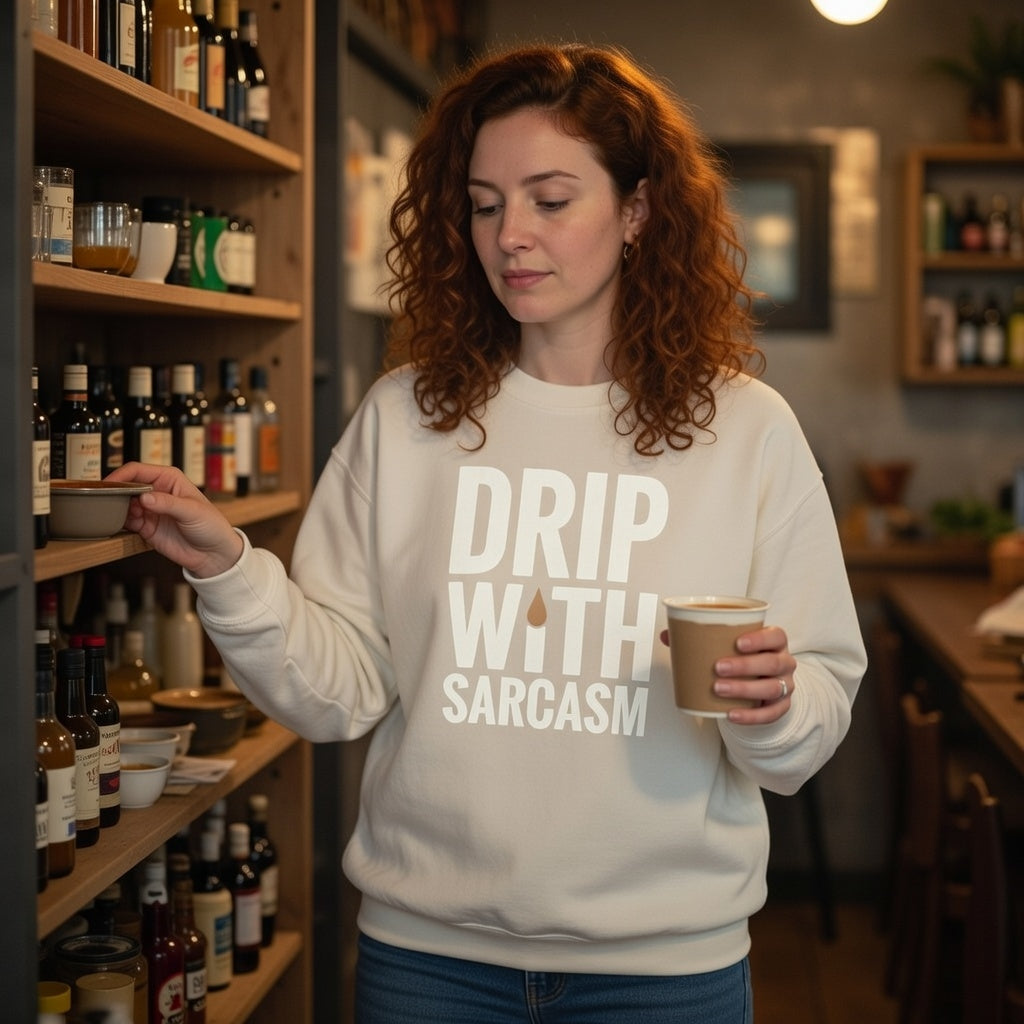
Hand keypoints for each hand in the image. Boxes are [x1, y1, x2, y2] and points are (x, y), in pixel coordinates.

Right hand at [106, 462, 243, 578]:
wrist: (214, 554)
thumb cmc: (211, 526)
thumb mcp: (192, 511)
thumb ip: (168, 503)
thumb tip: (144, 498)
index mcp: (169, 479)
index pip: (138, 470)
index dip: (121, 475)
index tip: (108, 484)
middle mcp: (156, 491)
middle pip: (126, 485)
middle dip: (114, 491)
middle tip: (103, 499)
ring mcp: (150, 510)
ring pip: (123, 503)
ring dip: (116, 507)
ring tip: (113, 513)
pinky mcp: (146, 527)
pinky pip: (126, 521)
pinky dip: (119, 521)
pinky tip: (118, 523)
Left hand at [659, 624, 796, 724]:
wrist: (760, 681)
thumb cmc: (743, 657)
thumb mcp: (727, 645)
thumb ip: (699, 637)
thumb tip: (667, 635)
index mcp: (774, 641)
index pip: (776, 636)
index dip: (760, 638)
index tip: (737, 642)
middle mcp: (784, 662)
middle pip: (772, 663)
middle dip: (744, 666)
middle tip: (718, 668)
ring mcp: (785, 685)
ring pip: (772, 688)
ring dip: (744, 689)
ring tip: (719, 689)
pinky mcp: (781, 706)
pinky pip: (770, 713)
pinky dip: (750, 716)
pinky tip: (731, 714)